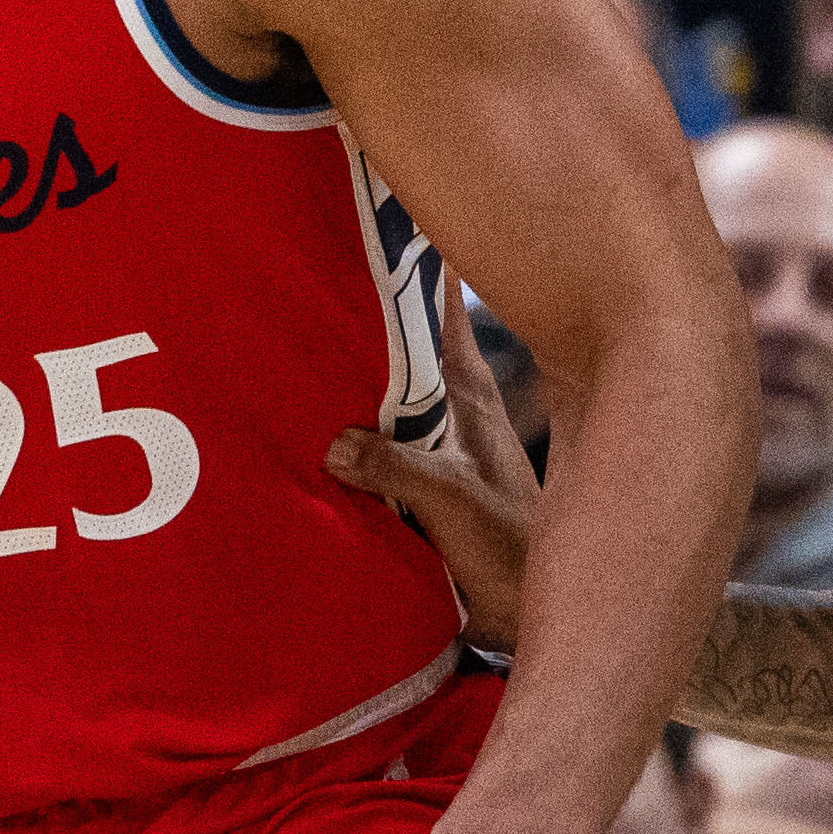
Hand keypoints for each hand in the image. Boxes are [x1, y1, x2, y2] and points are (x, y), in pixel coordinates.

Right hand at [328, 294, 540, 655]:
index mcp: (472, 394)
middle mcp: (458, 406)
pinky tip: (315, 418)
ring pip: (395, 383)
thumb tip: (335, 442)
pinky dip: (355, 419)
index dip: (419, 265)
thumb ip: (399, 468)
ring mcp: (444, 440)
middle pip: (409, 337)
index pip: (445, 309)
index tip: (381, 219)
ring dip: (358, 364)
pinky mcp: (428, 477)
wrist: (534, 613)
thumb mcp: (454, 503)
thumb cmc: (514, 551)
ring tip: (298, 328)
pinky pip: (385, 431)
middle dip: (370, 303)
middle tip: (316, 260)